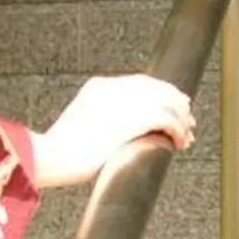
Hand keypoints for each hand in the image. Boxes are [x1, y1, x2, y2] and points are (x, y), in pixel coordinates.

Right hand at [32, 75, 196, 187]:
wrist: (51, 157)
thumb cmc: (57, 153)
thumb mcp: (79, 129)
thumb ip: (99, 124)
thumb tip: (114, 136)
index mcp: (99, 87)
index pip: (141, 82)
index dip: (161, 92)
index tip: (173, 104)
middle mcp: (114, 89)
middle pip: (157, 88)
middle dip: (176, 103)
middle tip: (188, 120)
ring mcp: (124, 102)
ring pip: (167, 102)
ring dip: (181, 119)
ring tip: (187, 135)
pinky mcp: (134, 119)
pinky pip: (167, 119)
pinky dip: (178, 130)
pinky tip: (179, 142)